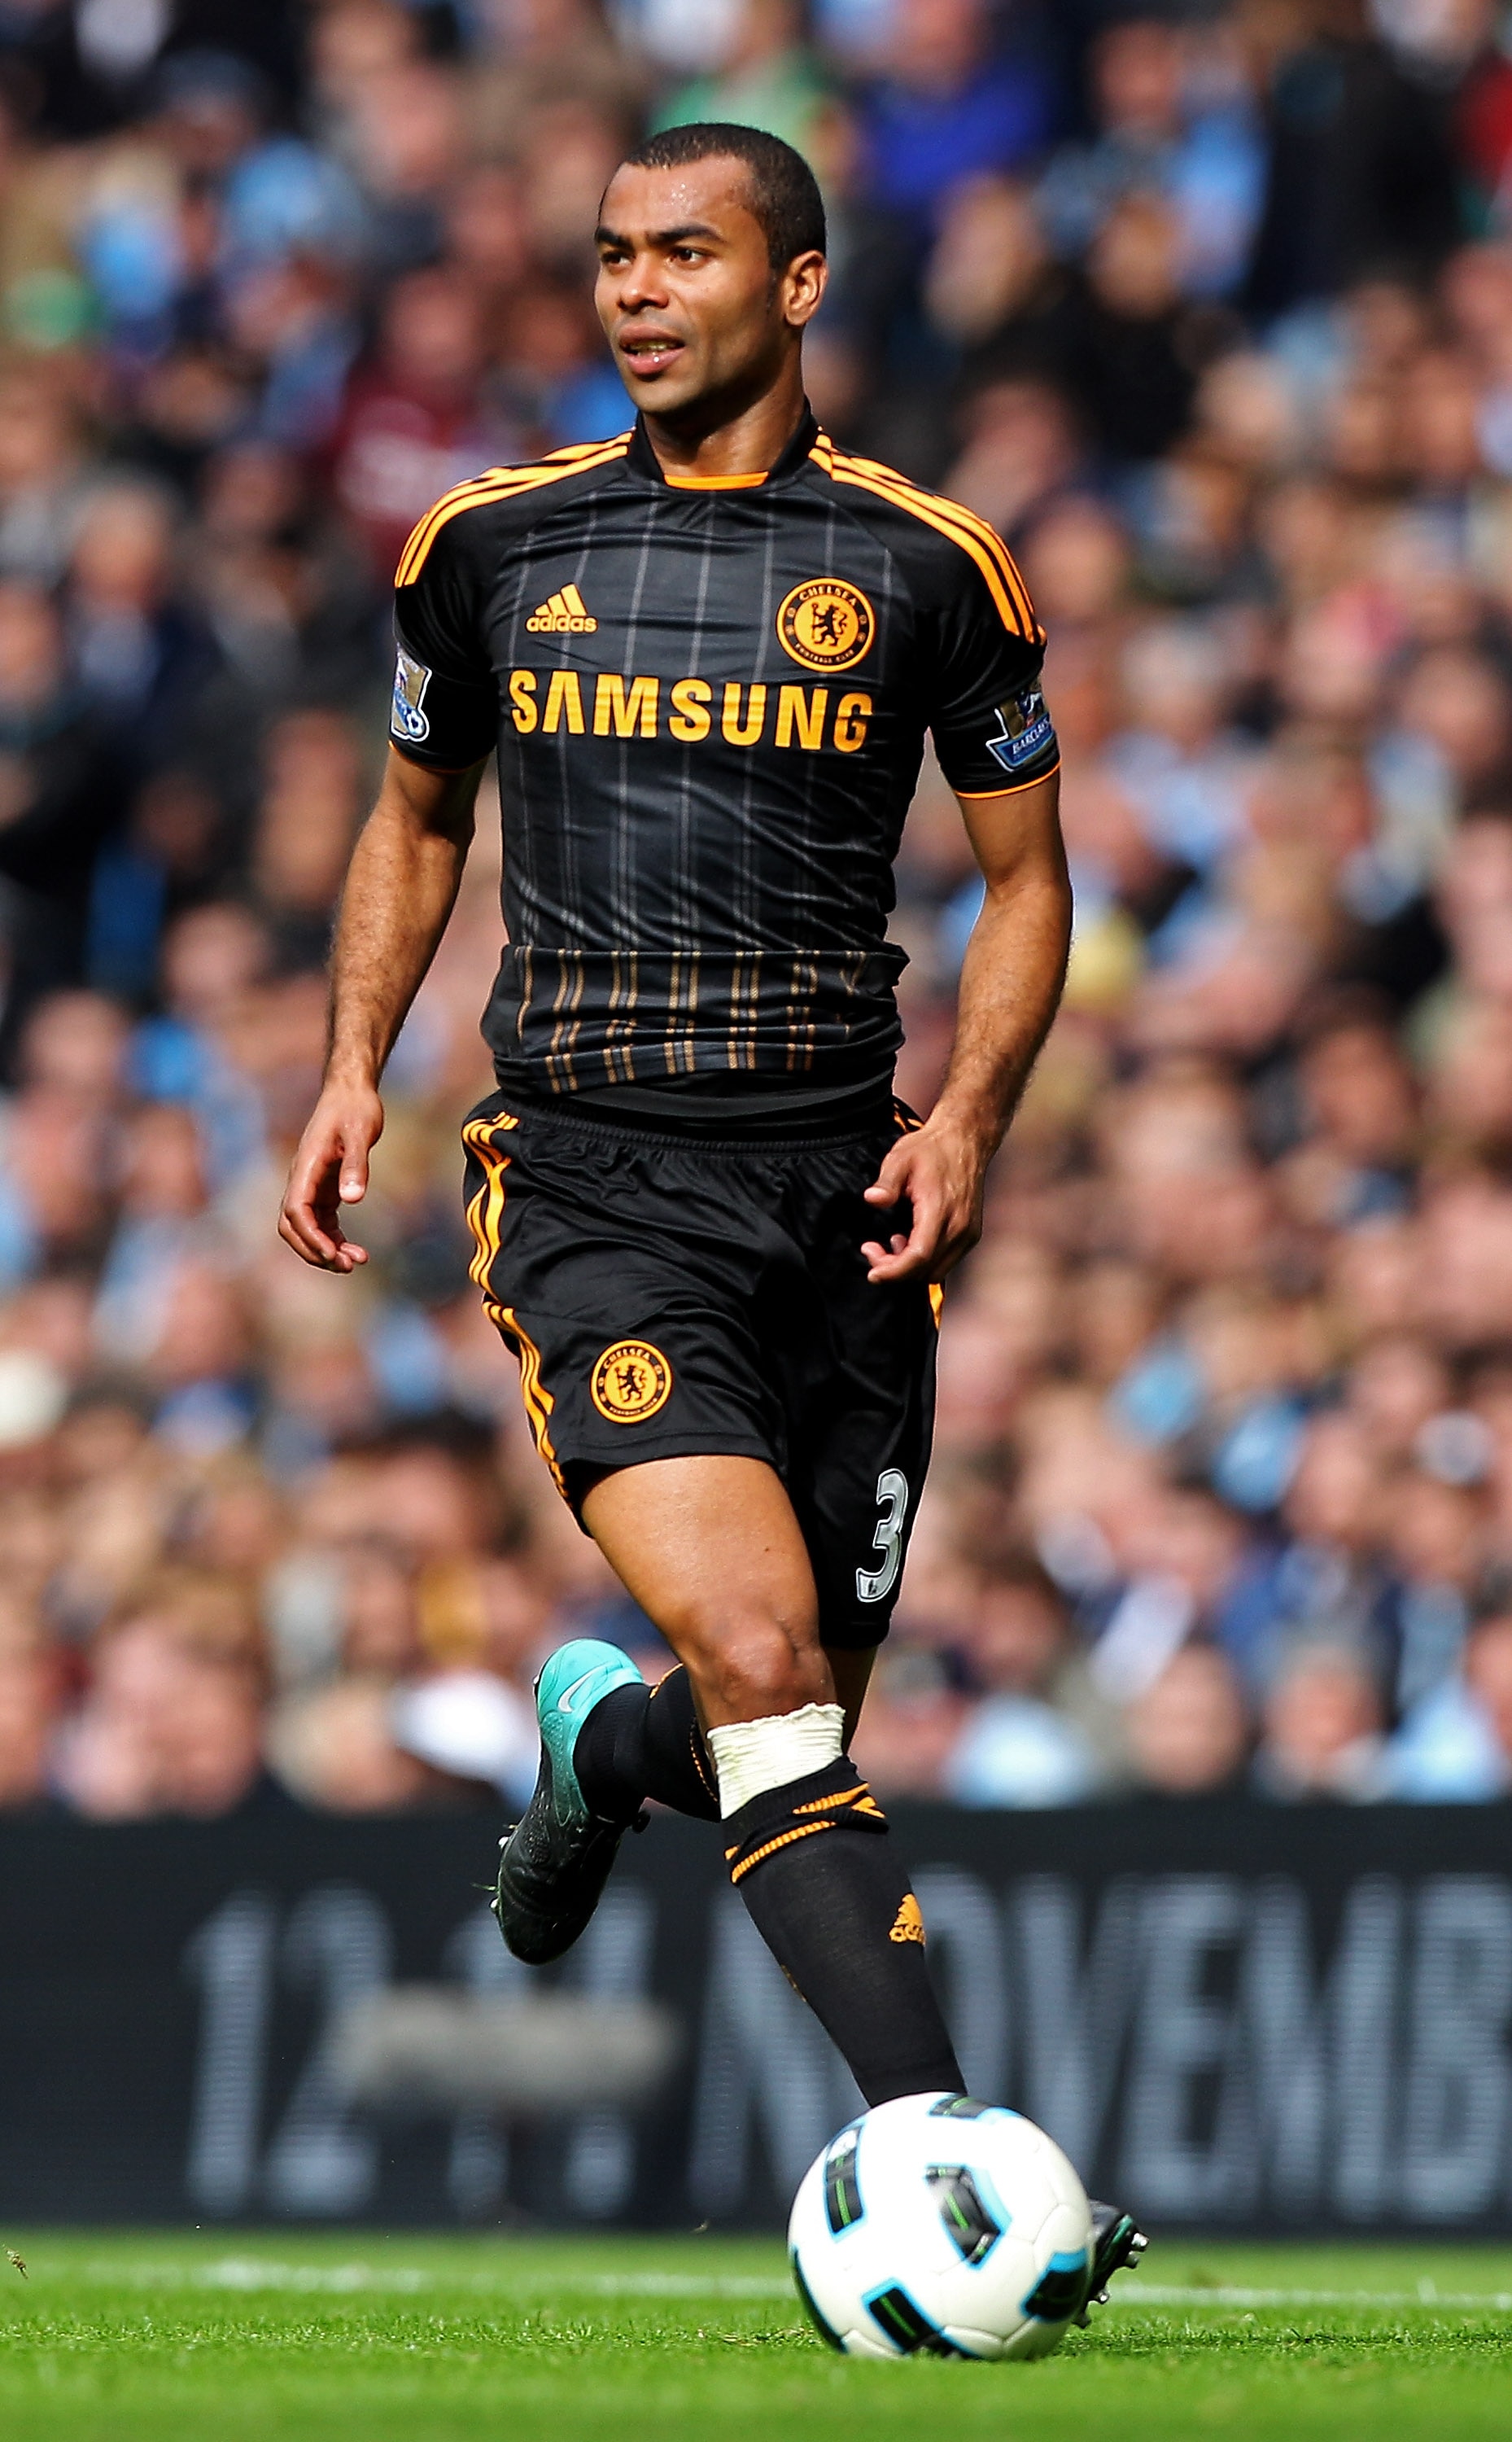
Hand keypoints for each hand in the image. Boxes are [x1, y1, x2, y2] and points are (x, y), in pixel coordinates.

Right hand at [278, 1081, 384, 1270]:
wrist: (351, 1092)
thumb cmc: (355, 1109)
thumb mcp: (360, 1133)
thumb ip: (355, 1165)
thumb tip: (352, 1199)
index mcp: (305, 1167)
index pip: (295, 1211)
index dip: (311, 1237)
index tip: (334, 1255)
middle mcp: (302, 1180)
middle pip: (293, 1227)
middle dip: (315, 1251)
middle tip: (347, 1266)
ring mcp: (311, 1186)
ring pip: (308, 1229)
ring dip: (326, 1250)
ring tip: (357, 1262)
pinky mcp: (325, 1189)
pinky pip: (323, 1223)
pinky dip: (335, 1240)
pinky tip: (356, 1251)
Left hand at [860, 1112, 989, 1283]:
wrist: (965, 1140)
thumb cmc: (931, 1149)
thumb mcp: (901, 1158)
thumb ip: (887, 1182)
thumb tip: (873, 1199)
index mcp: (940, 1210)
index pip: (919, 1256)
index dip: (894, 1271)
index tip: (872, 1273)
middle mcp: (959, 1227)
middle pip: (925, 1269)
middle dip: (895, 1270)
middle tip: (872, 1249)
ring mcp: (968, 1233)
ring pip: (936, 1271)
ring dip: (910, 1267)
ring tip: (892, 1242)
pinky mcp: (971, 1234)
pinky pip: (946, 1262)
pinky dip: (925, 1261)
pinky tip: (910, 1240)